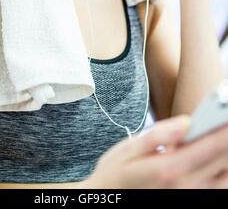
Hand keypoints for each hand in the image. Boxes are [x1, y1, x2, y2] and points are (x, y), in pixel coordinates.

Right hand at [83, 116, 227, 188]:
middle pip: (222, 160)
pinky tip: (218, 157)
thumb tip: (187, 121)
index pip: (209, 146)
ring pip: (225, 177)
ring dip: (227, 156)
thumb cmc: (116, 173)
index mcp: (170, 168)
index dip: (225, 129)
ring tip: (225, 136)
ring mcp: (191, 197)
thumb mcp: (129, 149)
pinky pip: (218, 188)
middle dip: (227, 138)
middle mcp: (185, 186)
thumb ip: (159, 135)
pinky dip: (224, 172)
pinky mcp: (193, 202)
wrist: (106, 199)